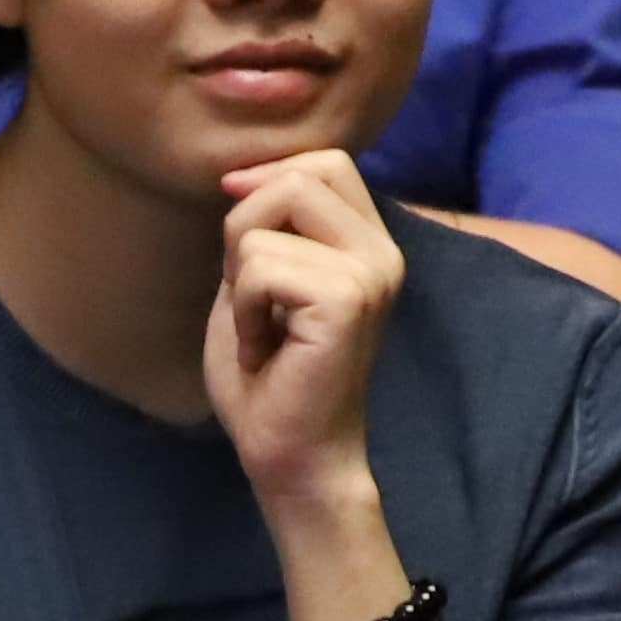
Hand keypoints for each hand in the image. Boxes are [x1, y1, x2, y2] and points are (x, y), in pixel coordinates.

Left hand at [202, 151, 409, 543]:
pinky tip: (263, 349)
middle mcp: (381, 251)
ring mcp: (371, 273)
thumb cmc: (269, 380)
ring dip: (240, 281)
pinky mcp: (348, 299)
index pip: (326, 163)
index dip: (271, 177)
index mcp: (368, 243)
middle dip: (246, 226)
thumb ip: (264, 229)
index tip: (239, 230)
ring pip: (267, 222)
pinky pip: (261, 269)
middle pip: (298, 178)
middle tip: (249, 294)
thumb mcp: (260, 283)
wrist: (292, 457)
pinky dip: (243, 311)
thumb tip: (242, 176)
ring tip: (261, 330)